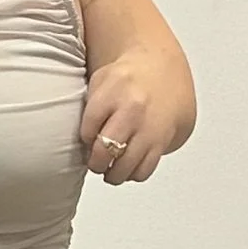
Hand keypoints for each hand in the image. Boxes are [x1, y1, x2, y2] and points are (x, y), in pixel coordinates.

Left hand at [82, 53, 191, 185]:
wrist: (165, 73)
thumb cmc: (129, 79)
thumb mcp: (103, 78)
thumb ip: (89, 104)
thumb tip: (82, 138)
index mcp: (114, 91)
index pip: (88, 127)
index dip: (84, 139)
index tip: (86, 140)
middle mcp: (132, 111)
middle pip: (104, 150)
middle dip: (95, 163)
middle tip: (95, 162)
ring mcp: (149, 128)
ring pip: (125, 166)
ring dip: (113, 174)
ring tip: (108, 169)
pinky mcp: (162, 142)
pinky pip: (144, 170)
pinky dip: (132, 174)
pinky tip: (127, 166)